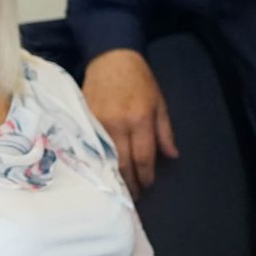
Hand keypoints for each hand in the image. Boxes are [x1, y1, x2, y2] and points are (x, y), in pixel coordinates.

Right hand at [85, 49, 177, 193]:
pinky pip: (90, 147)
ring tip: (119, 189)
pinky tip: (102, 172)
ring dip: (113, 176)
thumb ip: (165, 132)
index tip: (148, 186)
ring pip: (105, 159)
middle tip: (133, 196)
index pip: (143, 157)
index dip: (146, 176)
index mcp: (140, 119)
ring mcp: (97, 122)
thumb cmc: (140, 80)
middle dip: (129, 183)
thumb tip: (172, 156)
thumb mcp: (159, 103)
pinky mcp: (83, 120)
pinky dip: (97, 162)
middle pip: (123, 163)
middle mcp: (117, 124)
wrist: (111, 59)